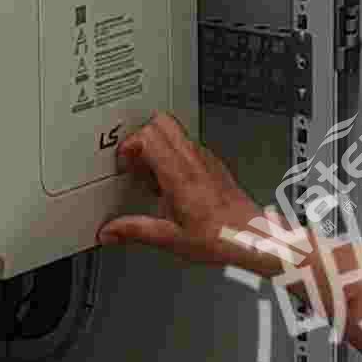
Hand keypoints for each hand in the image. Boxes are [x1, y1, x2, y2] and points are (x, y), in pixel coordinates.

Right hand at [95, 113, 288, 275]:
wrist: (251, 237)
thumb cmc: (219, 237)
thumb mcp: (170, 238)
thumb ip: (135, 231)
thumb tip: (110, 231)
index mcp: (179, 175)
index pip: (148, 136)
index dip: (130, 145)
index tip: (125, 164)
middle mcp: (194, 160)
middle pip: (161, 122)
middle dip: (141, 137)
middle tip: (135, 163)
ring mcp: (205, 159)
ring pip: (175, 131)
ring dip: (158, 146)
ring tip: (153, 178)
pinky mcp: (213, 164)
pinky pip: (188, 146)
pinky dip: (173, 155)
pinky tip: (172, 185)